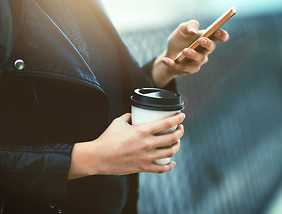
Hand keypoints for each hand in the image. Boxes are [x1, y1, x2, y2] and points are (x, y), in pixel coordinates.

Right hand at [68, 112, 184, 178]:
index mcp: (142, 130)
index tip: (182, 116)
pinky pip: (161, 168)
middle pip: (173, 137)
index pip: (167, 123)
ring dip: (177, 146)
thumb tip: (134, 115)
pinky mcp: (143, 167)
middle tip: (180, 129)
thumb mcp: (118, 122)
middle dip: (180, 132)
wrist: (98, 157)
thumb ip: (128, 116)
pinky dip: (169, 166)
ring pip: (170, 152)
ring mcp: (146, 157)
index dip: (178, 118)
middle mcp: (147, 143)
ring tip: (177, 142)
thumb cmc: (107, 139)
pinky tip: (172, 162)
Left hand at [152, 20, 228, 86]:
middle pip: (211, 48)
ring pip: (199, 59)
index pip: (219, 37)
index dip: (222, 35)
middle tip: (201, 40)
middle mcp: (204, 51)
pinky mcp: (187, 70)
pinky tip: (166, 60)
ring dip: (192, 55)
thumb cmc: (179, 40)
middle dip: (207, 44)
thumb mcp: (181, 29)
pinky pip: (183, 68)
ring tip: (185, 50)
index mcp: (206, 39)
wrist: (168, 53)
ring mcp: (197, 62)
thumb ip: (189, 25)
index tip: (218, 32)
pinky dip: (173, 64)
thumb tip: (194, 30)